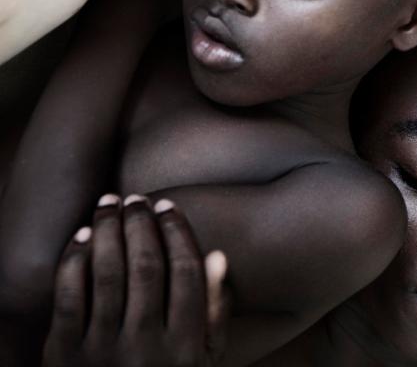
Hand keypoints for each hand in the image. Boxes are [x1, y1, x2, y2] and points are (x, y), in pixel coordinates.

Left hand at [42, 195, 228, 366]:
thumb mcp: (203, 360)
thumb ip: (215, 312)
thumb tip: (218, 256)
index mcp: (185, 347)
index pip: (185, 273)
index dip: (177, 233)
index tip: (170, 207)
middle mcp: (146, 348)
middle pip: (146, 267)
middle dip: (142, 225)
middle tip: (138, 198)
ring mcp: (103, 352)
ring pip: (107, 274)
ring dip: (110, 231)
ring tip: (110, 204)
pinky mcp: (64, 356)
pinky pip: (69, 296)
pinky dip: (75, 260)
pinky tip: (84, 236)